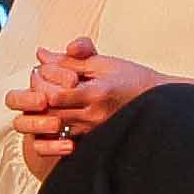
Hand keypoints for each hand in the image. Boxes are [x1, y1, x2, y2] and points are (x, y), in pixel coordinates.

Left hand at [13, 43, 172, 145]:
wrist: (156, 101)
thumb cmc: (131, 78)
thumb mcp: (102, 63)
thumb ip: (70, 60)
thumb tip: (41, 54)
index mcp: (96, 93)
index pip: (56, 95)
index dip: (43, 85)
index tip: (41, 75)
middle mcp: (94, 115)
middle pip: (52, 114)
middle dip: (39, 100)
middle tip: (37, 87)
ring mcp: (94, 130)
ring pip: (56, 128)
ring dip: (45, 114)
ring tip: (45, 99)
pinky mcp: (95, 138)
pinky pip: (66, 138)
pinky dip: (55, 127)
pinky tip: (55, 115)